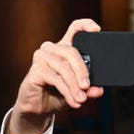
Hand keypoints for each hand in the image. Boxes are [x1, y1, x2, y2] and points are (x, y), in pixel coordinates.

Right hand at [7, 19, 105, 133]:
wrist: (39, 108)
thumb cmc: (58, 94)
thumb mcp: (78, 91)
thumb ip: (89, 89)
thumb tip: (98, 90)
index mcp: (65, 48)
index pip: (74, 29)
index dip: (85, 25)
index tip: (96, 29)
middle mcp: (52, 49)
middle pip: (71, 52)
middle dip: (82, 71)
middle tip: (88, 87)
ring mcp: (42, 57)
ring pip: (64, 67)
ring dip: (74, 85)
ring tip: (81, 99)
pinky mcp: (35, 69)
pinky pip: (55, 79)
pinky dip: (67, 91)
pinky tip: (73, 101)